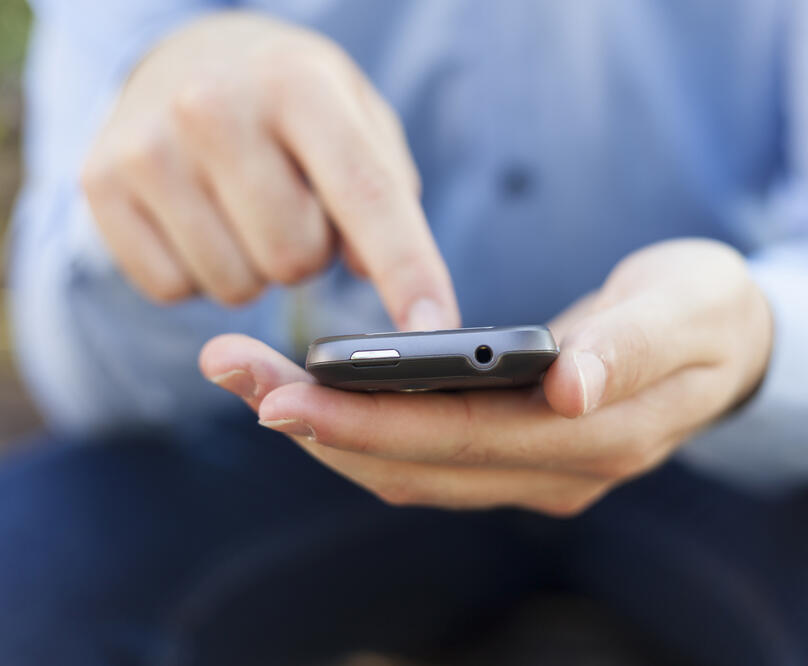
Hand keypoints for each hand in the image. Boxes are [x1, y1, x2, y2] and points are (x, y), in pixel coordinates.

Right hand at [81, 11, 456, 330]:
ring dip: (255, 265)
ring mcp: (147, 147)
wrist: (184, 55)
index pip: (366, 197)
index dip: (409, 272)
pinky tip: (199, 217)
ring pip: (237, 286)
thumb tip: (377, 277)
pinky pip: (174, 290)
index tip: (438, 328)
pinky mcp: (100, 184)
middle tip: (292, 203)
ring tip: (244, 204)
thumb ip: (386, 194)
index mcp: (297, 84)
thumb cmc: (290, 102)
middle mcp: (213, 107)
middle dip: (308, 252)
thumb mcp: (356, 119)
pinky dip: (199, 271)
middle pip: (295, 260)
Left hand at [200, 240, 771, 515]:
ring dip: (325, 430)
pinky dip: (361, 432)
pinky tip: (315, 397)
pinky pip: (425, 461)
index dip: (367, 421)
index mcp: (599, 439)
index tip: (281, 392)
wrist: (729, 346)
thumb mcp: (689, 307)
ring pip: (410, 471)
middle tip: (229, 370)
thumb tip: (572, 391)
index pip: (461, 440)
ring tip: (248, 379)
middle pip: (415, 464)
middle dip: (316, 423)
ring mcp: (536, 478)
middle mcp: (558, 477)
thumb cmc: (708, 310)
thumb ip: (632, 346)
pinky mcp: (518, 461)